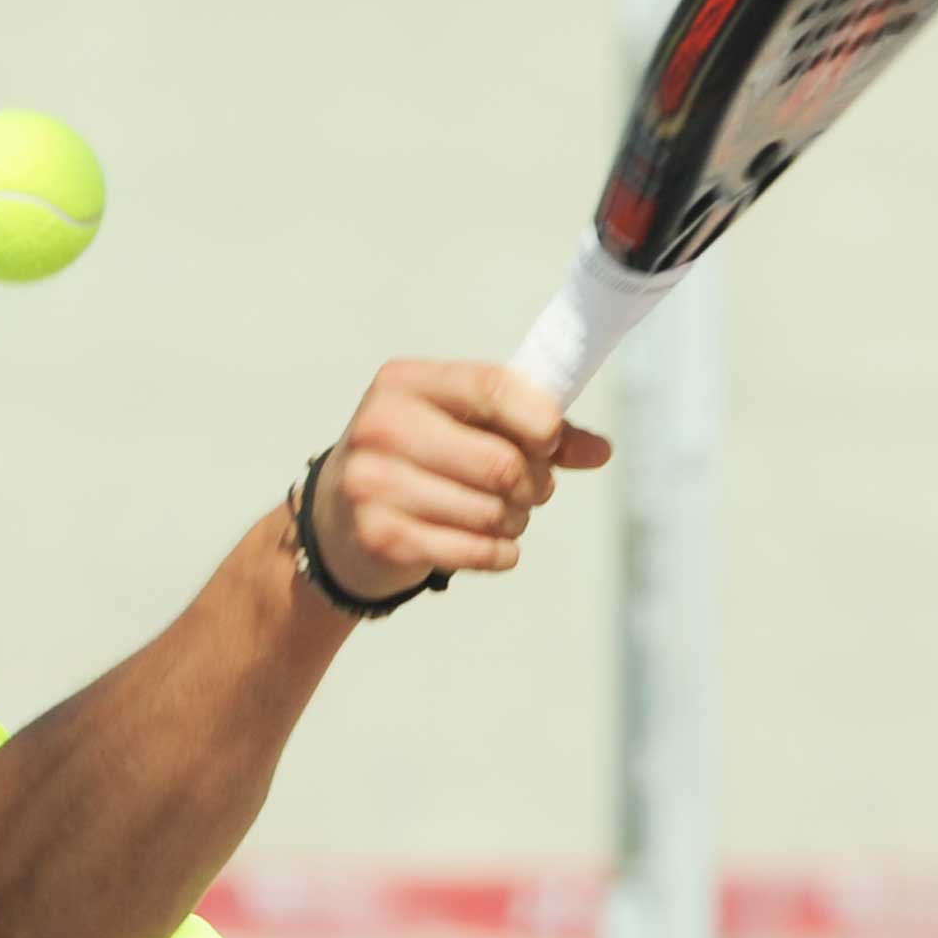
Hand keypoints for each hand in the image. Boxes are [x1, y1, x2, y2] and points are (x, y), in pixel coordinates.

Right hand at [307, 362, 612, 604]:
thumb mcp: (463, 427)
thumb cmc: (416, 462)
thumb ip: (531, 430)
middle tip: (531, 490)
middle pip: (502, 462)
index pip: (494, 388)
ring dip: (517, 521)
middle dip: (534, 483)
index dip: (541, 420)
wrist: (337, 523)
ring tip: (505, 516)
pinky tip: (495, 546)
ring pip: (493, 511)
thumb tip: (601, 450)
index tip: (552, 441)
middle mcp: (382, 426)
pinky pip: (475, 550)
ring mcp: (375, 484)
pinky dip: (501, 553)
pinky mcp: (381, 536)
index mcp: (405, 383)